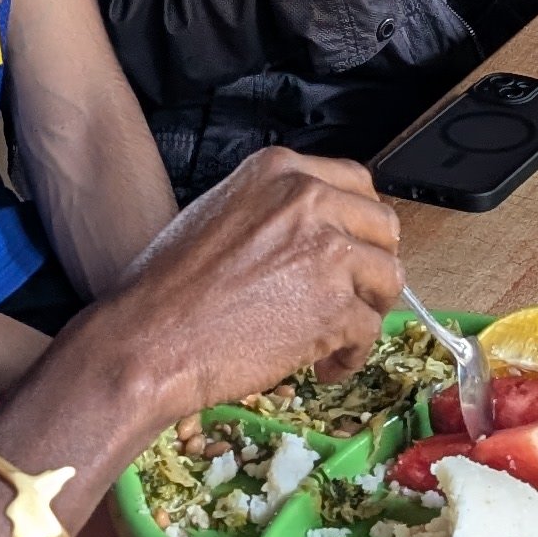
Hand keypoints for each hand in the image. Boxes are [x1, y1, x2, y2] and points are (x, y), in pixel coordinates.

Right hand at [98, 148, 406, 430]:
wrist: (149, 340)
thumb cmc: (166, 288)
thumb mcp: (219, 212)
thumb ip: (274, 210)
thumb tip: (315, 231)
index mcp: (280, 171)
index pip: (356, 183)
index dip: (360, 224)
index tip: (355, 247)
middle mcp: (310, 201)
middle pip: (383, 227)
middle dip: (373, 265)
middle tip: (355, 295)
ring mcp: (328, 252)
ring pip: (388, 278)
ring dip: (368, 310)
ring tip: (337, 336)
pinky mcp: (336, 307)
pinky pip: (369, 332)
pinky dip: (351, 355)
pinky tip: (323, 365)